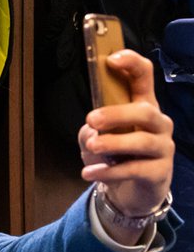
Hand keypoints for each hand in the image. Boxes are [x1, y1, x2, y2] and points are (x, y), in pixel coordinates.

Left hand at [79, 50, 174, 224]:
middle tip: (91, 119)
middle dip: (117, 113)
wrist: (130, 193)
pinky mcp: (159, 172)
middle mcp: (158, 123)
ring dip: (113, 143)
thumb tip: (91, 129)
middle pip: (145, 110)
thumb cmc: (115, 157)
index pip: (144, 78)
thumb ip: (91, 129)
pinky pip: (135, 169)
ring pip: (142, 140)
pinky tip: (89, 173)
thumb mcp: (97, 139)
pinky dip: (109, 171)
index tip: (112, 59)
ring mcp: (162, 148)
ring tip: (91, 146)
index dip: (132, 64)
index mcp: (143, 107)